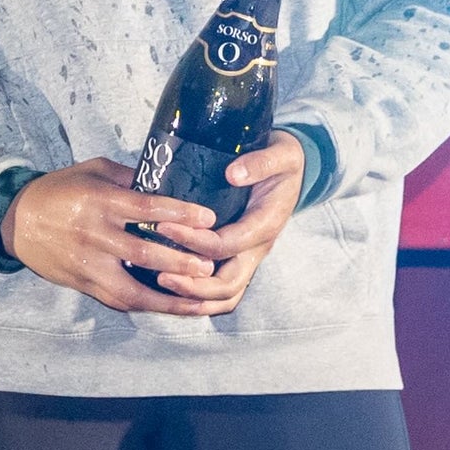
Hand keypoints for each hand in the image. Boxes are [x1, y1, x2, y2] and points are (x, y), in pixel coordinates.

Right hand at [0, 158, 228, 316]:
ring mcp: (87, 263)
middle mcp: (94, 234)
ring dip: (167, 296)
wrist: (15, 220)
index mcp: (99, 202)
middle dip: (180, 261)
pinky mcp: (82, 283)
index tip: (208, 218)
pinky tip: (168, 308)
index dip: (179, 214)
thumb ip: (127, 177)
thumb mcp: (91, 171)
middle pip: (143, 252)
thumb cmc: (57, 190)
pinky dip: (145, 305)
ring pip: (132, 287)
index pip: (146, 208)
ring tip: (198, 300)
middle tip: (209, 265)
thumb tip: (164, 182)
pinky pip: (117, 299)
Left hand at [139, 130, 308, 310]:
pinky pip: (222, 289)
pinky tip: (170, 287)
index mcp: (266, 224)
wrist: (290, 169)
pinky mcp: (239, 257)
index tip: (164, 227)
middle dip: (193, 284)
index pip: (227, 244)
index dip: (195, 241)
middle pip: (228, 284)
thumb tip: (233, 174)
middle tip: (158, 273)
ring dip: (195, 296)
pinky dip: (199, 296)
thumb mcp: (282, 153)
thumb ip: (261, 163)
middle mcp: (258, 247)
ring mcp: (249, 256)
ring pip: (226, 294)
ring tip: (161, 284)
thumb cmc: (283, 161)